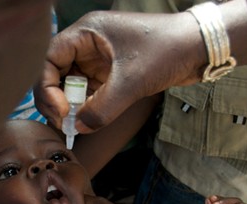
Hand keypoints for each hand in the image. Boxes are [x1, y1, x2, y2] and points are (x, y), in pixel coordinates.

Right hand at [34, 10, 205, 131]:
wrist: (200, 48)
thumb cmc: (167, 50)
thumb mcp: (131, 82)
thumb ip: (102, 108)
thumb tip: (79, 127)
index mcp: (87, 33)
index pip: (49, 58)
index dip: (47, 85)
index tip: (60, 109)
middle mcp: (88, 44)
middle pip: (55, 73)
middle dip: (55, 98)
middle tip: (62, 122)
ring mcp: (98, 59)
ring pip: (71, 85)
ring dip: (70, 106)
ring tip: (75, 124)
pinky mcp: (109, 73)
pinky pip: (88, 92)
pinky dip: (85, 107)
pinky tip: (88, 120)